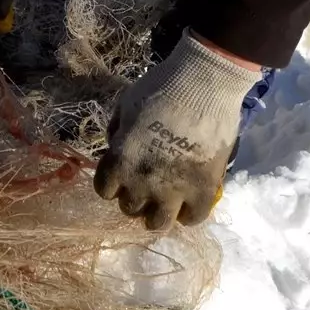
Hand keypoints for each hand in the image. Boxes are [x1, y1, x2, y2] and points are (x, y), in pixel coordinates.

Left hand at [93, 33, 262, 230]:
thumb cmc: (159, 89)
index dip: (112, 184)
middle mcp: (141, 181)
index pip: (104, 189)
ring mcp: (174, 189)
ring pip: (157, 223)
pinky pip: (194, 218)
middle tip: (145, 188)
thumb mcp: (124, 107)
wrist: (202, 85)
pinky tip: (188, 206)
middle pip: (129, 208)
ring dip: (157, 216)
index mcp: (119, 161)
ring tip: (164, 207)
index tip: (121, 177)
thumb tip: (117, 145)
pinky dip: (189, 216)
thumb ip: (117, 132)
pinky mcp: (204, 189)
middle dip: (134, 198)